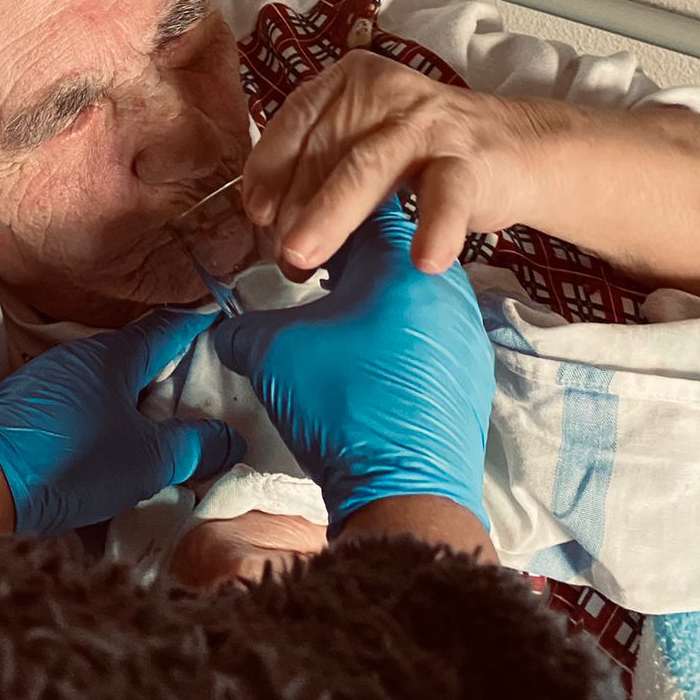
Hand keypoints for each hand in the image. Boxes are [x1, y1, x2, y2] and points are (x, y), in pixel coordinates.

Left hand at [0, 308, 245, 538]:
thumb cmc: (70, 461)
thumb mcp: (148, 460)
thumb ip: (194, 445)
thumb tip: (230, 438)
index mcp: (114, 354)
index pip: (168, 327)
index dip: (199, 328)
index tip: (224, 331)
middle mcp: (79, 355)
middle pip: (136, 354)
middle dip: (170, 373)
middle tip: (204, 396)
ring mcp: (48, 378)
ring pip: (106, 379)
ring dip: (134, 397)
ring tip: (162, 426)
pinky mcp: (27, 404)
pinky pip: (80, 400)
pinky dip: (104, 413)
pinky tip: (112, 443)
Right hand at [211, 202, 494, 533]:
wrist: (405, 491)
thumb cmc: (342, 404)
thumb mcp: (273, 353)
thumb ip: (243, 329)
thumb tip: (228, 331)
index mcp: (401, 261)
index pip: (358, 208)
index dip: (315, 219)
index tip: (291, 244)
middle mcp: (445, 287)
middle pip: (391, 248)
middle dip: (345, 259)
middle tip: (307, 280)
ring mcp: (465, 333)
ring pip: (412, 293)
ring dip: (373, 300)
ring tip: (334, 326)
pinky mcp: (471, 374)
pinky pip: (429, 334)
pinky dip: (396, 336)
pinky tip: (365, 365)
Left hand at [242, 50, 564, 274]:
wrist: (515, 147)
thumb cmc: (421, 151)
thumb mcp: (363, 143)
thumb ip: (319, 169)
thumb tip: (270, 227)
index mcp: (348, 82)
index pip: (295, 121)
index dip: (268, 170)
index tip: (256, 214)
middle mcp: (384, 93)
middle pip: (324, 149)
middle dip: (293, 207)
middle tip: (281, 256)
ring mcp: (427, 125)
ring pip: (368, 168)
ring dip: (330, 215)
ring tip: (303, 257)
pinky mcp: (469, 162)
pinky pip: (446, 196)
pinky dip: (435, 228)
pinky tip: (424, 259)